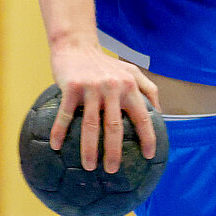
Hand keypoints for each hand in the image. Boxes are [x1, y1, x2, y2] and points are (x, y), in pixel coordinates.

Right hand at [48, 40, 159, 172]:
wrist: (77, 45)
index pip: (142, 117)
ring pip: (91, 125)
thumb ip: (148, 88)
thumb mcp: (131, 71)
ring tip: (88, 167)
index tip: (149, 156)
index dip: (148, 137)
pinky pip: (66, 114)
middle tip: (113, 170)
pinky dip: (60, 131)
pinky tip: (56, 146)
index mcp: (129, 87)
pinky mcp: (72, 87)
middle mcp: (112, 88)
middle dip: (114, 152)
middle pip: (114, 127)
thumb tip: (160, 113)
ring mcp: (91, 88)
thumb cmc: (105, 63)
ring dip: (89, 149)